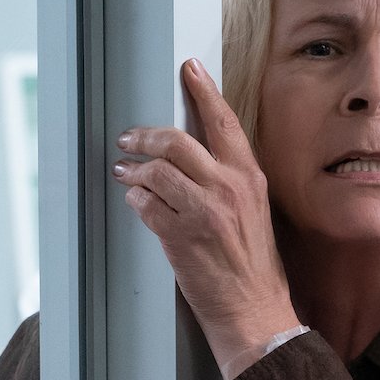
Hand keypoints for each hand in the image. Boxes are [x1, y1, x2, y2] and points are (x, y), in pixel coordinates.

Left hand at [114, 59, 301, 378]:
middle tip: (129, 138)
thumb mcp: (254, 212)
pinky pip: (145, 205)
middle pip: (177, 140)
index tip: (190, 69)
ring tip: (124, 174)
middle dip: (145, 135)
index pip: (224, 123)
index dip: (203, 91)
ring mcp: (204, 211)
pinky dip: (135, 202)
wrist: (255, 310)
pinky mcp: (181, 236)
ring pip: (156, 170)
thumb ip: (230, 181)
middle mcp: (229, 188)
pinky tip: (137, 205)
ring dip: (133, 170)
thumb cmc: (253, 266)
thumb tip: (196, 158)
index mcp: (249, 178)